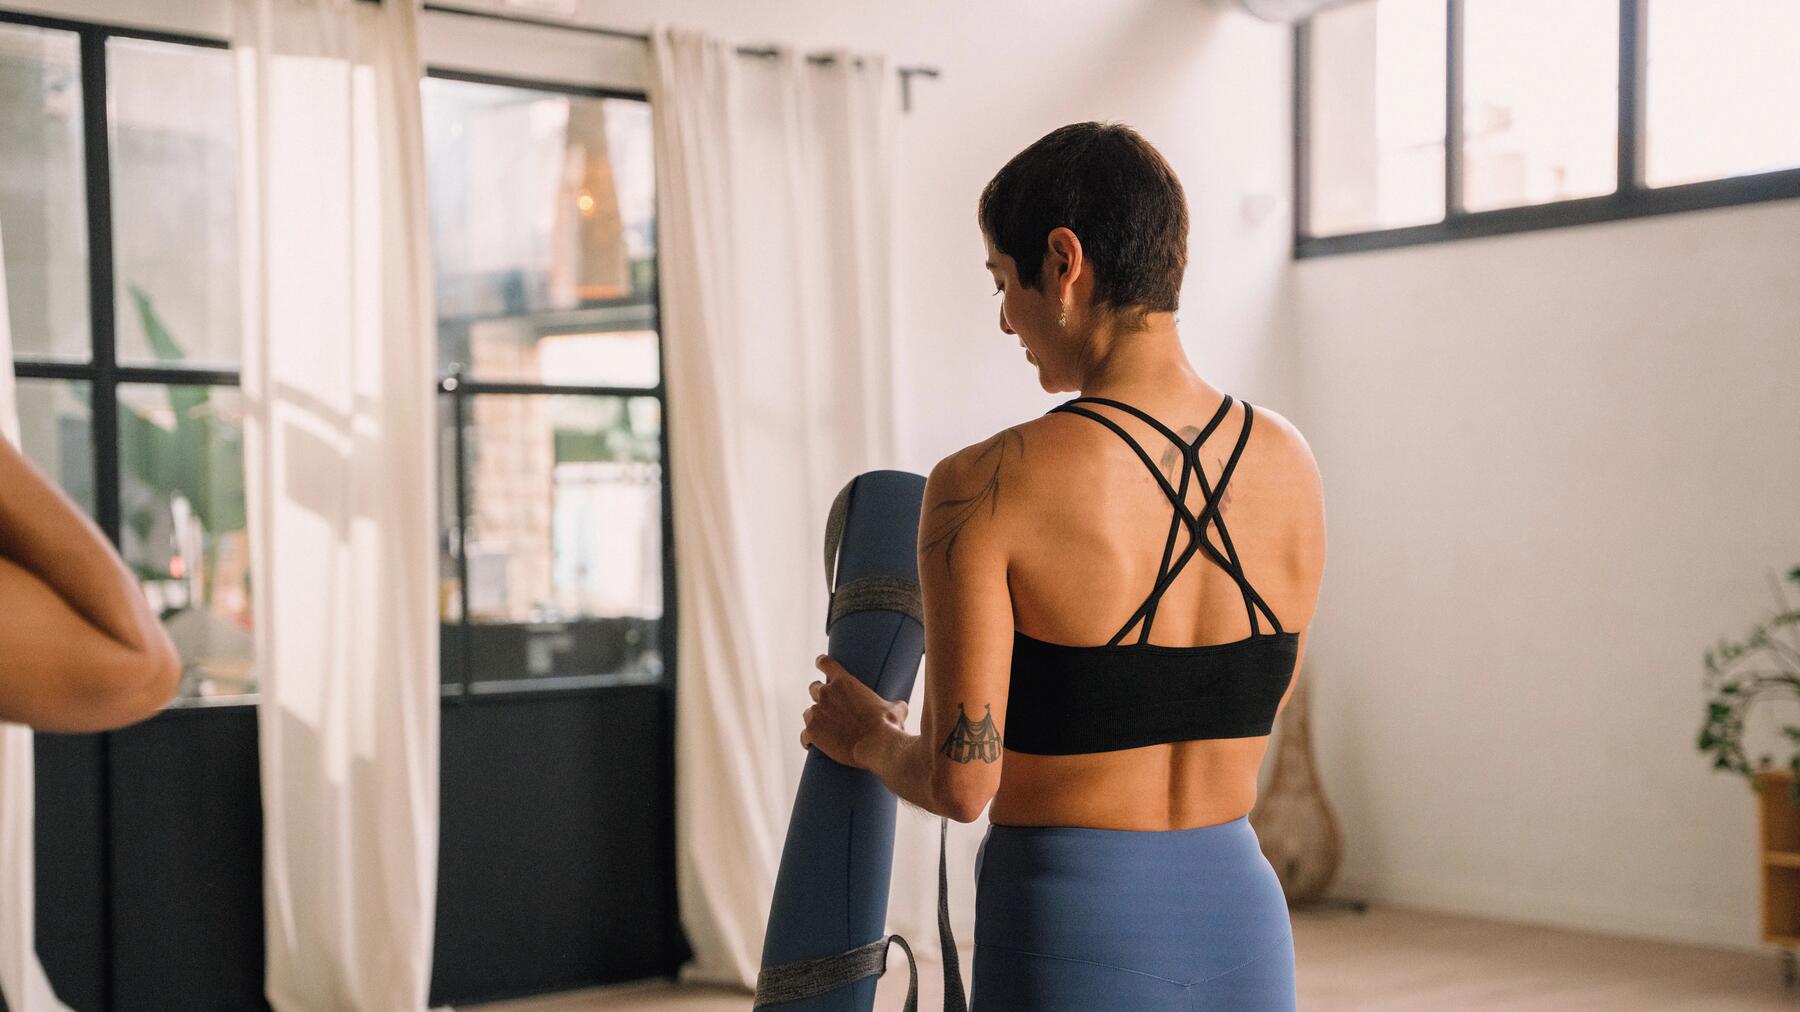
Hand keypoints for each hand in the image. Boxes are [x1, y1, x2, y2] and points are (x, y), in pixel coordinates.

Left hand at [800, 653, 908, 768]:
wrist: (877, 746)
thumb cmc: (887, 726)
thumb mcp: (896, 709)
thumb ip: (893, 704)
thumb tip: (900, 707)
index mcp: (845, 682)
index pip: (825, 663)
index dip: (822, 662)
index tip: (819, 663)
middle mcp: (827, 693)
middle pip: (813, 688)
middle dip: (819, 696)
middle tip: (829, 707)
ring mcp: (817, 712)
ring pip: (808, 712)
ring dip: (815, 718)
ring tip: (824, 729)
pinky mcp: (812, 732)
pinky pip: (804, 735)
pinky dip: (808, 740)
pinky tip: (812, 745)